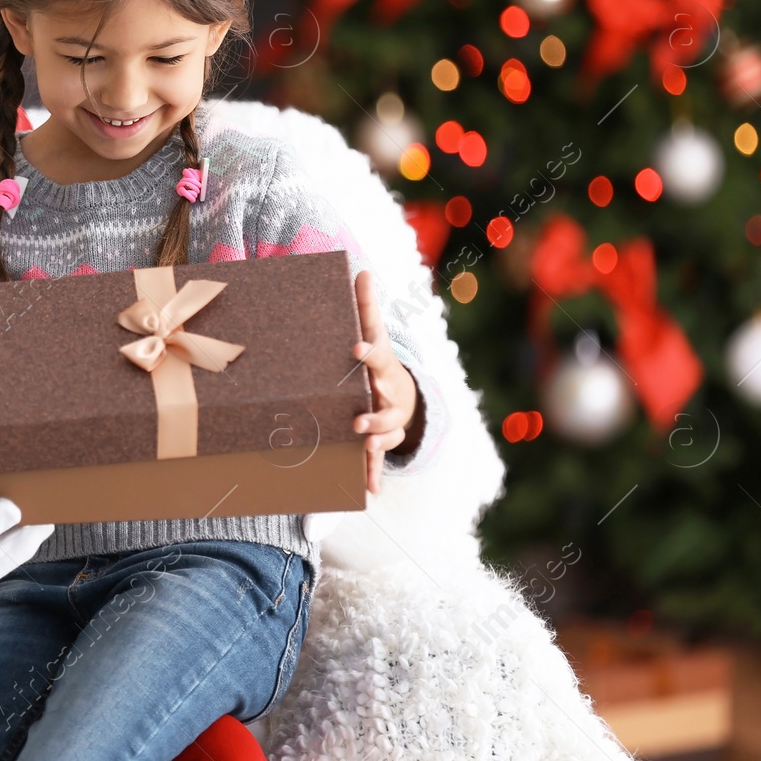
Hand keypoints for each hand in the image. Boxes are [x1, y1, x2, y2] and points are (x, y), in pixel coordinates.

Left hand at [351, 269, 416, 495]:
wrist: (405, 396)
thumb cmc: (378, 362)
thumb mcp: (375, 334)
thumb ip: (365, 307)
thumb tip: (361, 269)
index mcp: (382, 369)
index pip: (377, 358)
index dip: (368, 354)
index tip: (355, 350)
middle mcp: (388, 397)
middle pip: (384, 404)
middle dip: (374, 413)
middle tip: (358, 420)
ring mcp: (388, 421)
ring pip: (385, 434)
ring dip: (376, 442)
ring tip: (364, 448)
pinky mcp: (381, 442)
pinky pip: (378, 461)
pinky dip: (373, 476)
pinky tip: (369, 491)